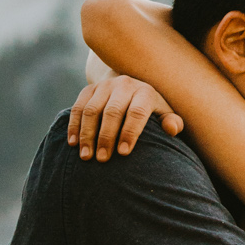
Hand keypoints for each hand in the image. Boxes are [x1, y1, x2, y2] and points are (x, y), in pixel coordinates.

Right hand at [67, 75, 183, 161]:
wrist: (130, 86)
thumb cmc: (150, 110)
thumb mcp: (164, 114)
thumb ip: (172, 123)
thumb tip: (172, 129)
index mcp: (145, 92)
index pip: (137, 112)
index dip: (130, 132)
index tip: (123, 153)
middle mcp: (124, 85)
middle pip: (112, 111)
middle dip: (106, 137)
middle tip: (102, 160)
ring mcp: (104, 86)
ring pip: (92, 110)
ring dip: (87, 134)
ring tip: (86, 156)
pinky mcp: (89, 89)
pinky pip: (78, 107)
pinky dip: (74, 126)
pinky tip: (73, 144)